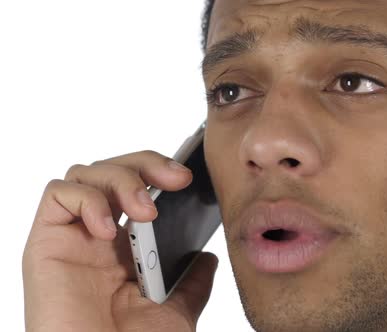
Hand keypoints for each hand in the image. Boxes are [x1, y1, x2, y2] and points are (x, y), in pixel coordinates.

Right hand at [23, 151, 217, 331]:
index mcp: (126, 249)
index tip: (190, 177)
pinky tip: (106, 230)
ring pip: (87, 173)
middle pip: (113, 170)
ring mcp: (71, 239)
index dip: (161, 172)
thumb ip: (190, 284)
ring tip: (146, 213)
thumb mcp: (174, 313)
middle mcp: (96, 239)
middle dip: (147, 164)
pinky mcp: (45, 245)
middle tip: (178, 179)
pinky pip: (58, 195)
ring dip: (122, 180)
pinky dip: (87, 199)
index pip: (139, 187)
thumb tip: (207, 258)